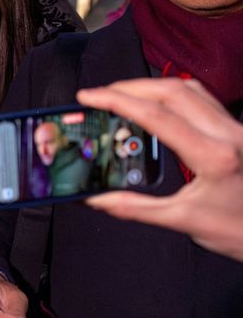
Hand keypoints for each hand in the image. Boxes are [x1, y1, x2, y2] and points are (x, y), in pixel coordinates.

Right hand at [77, 78, 242, 261]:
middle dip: (129, 87)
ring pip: (188, 89)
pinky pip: (202, 98)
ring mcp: (235, 129)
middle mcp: (228, 134)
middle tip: (99, 94)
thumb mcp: (184, 222)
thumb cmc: (240, 231)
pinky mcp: (237, 130)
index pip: (156, 116)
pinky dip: (173, 94)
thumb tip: (96, 199)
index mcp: (213, 156)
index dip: (117, 102)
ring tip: (122, 95)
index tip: (89, 97)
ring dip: (151, 86)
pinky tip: (157, 103)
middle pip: (171, 91)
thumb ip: (136, 208)